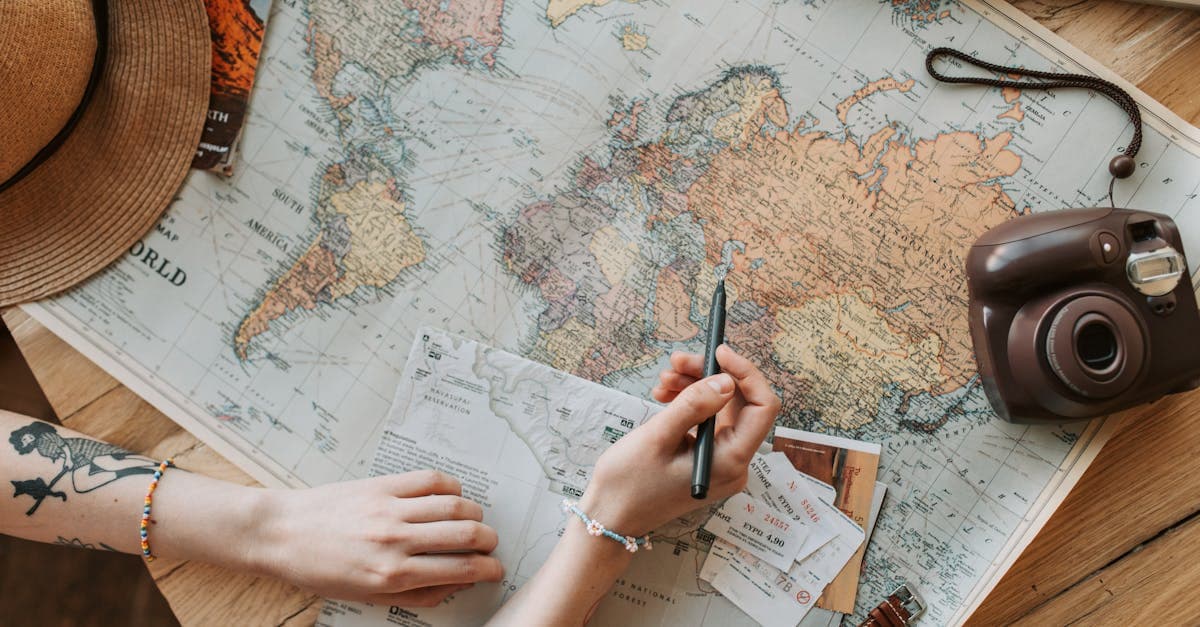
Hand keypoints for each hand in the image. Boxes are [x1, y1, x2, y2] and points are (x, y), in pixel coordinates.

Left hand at [254, 470, 503, 606]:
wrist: (281, 534)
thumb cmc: (318, 569)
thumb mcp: (367, 597)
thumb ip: (415, 594)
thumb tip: (453, 585)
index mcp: (393, 575)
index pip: (460, 570)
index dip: (488, 569)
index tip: (495, 569)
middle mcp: (396, 541)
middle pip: (466, 535)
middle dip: (489, 541)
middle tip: (489, 544)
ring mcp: (390, 510)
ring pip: (455, 505)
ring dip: (475, 513)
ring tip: (475, 519)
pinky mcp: (382, 485)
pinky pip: (430, 480)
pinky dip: (451, 486)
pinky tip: (453, 494)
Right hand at [579, 345, 780, 535]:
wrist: (610, 517)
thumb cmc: (629, 483)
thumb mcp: (657, 437)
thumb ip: (694, 405)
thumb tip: (727, 380)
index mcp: (730, 462)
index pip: (762, 408)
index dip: (745, 374)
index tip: (719, 352)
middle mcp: (733, 464)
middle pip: (739, 405)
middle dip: (710, 376)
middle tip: (677, 362)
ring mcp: (721, 463)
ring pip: (721, 410)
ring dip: (695, 388)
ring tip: (663, 381)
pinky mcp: (706, 460)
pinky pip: (708, 424)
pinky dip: (689, 406)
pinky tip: (664, 396)